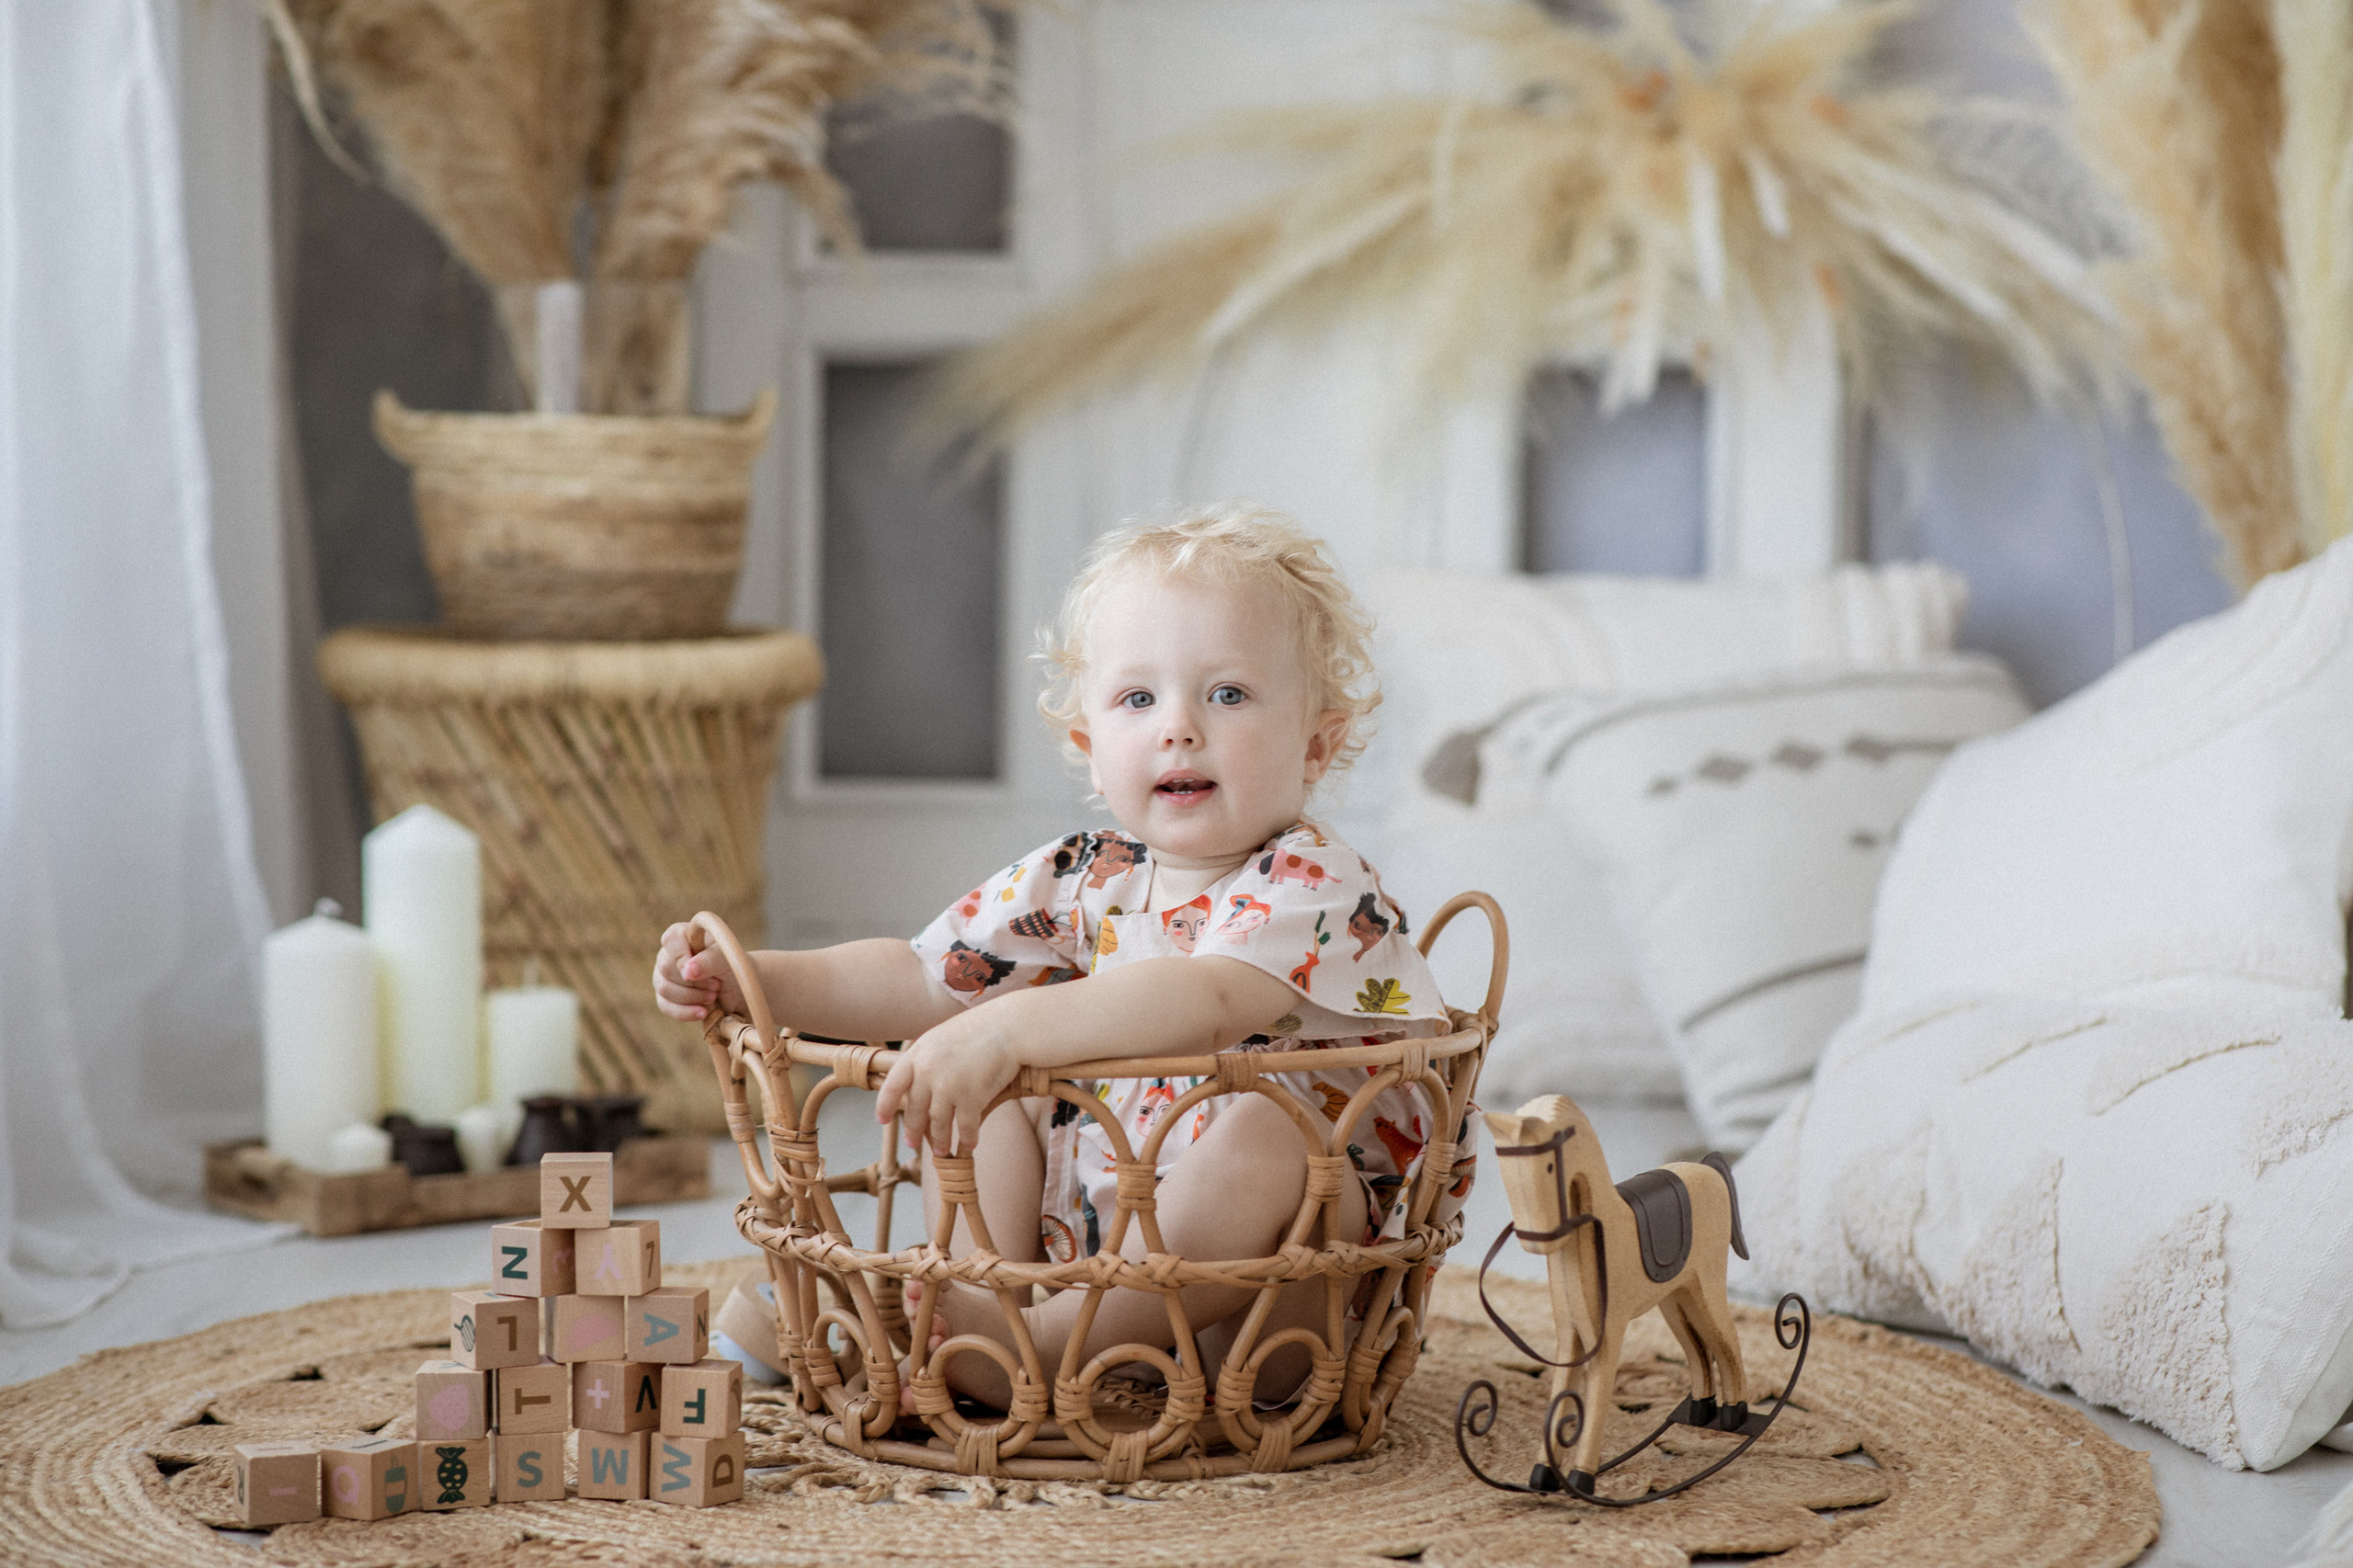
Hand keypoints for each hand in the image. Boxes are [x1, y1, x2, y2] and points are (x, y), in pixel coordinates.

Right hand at [651, 921, 747, 1021]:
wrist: (739, 990)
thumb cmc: (734, 967)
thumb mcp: (729, 959)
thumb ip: (710, 960)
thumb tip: (687, 971)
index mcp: (684, 935)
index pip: (670, 940)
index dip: (681, 958)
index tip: (696, 972)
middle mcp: (669, 954)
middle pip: (666, 969)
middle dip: (694, 982)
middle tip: (717, 985)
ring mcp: (664, 976)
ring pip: (664, 989)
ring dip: (692, 997)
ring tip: (713, 996)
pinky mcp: (665, 997)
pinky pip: (665, 1006)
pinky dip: (685, 1012)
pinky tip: (702, 1012)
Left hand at [875, 1011, 1018, 1154]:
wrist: (1010, 1027)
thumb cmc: (980, 1029)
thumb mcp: (942, 1036)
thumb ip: (927, 1058)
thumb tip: (917, 1083)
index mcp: (918, 1053)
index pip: (893, 1086)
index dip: (885, 1106)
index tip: (882, 1120)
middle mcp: (928, 1072)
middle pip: (915, 1110)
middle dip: (913, 1131)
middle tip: (913, 1143)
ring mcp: (949, 1086)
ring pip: (939, 1124)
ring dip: (940, 1141)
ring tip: (941, 1151)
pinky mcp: (972, 1098)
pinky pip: (966, 1127)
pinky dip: (967, 1139)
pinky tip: (969, 1145)